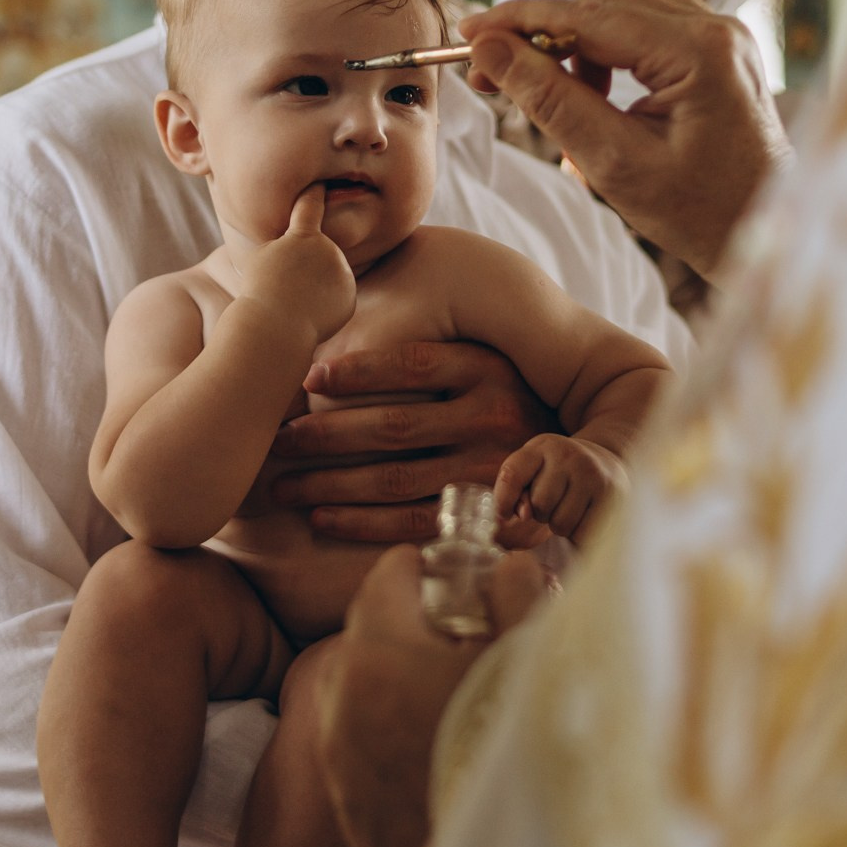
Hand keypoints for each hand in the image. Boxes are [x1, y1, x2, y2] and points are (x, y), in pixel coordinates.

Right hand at [234, 186, 355, 343]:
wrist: (276, 326)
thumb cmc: (260, 290)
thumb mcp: (262, 257)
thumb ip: (284, 244)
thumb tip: (296, 246)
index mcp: (305, 236)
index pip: (311, 205)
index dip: (317, 191)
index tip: (325, 179)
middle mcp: (330, 250)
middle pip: (318, 253)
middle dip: (306, 266)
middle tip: (286, 286)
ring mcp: (343, 274)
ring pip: (328, 276)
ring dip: (315, 287)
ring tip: (295, 301)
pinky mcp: (349, 297)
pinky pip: (337, 297)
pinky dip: (324, 306)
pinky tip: (309, 315)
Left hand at [262, 340, 553, 540]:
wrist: (569, 460)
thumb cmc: (497, 395)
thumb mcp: (483, 353)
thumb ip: (430, 335)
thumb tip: (340, 324)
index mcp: (488, 366)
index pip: (413, 364)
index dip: (355, 371)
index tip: (306, 377)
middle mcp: (495, 416)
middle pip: (394, 426)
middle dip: (324, 435)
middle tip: (277, 439)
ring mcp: (491, 470)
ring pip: (394, 479)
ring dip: (329, 483)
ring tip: (282, 484)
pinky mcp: (485, 516)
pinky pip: (412, 522)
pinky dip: (361, 522)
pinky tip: (321, 516)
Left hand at [316, 544, 551, 846]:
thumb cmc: (521, 754)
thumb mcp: (529, 658)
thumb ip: (516, 597)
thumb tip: (507, 567)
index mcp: (382, 651)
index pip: (387, 576)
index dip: (426, 569)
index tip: (455, 576)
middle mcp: (344, 698)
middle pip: (369, 633)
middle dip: (413, 626)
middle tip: (464, 637)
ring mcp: (341, 758)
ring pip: (359, 693)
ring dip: (397, 683)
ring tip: (454, 699)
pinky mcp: (350, 808)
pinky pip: (361, 751)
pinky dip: (390, 738)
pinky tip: (440, 754)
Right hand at [464, 0, 791, 277]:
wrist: (768, 231)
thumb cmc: (700, 213)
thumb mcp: (613, 163)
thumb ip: (549, 100)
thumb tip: (489, 49)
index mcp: (699, 52)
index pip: (589, 15)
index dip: (521, 21)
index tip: (469, 32)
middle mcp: (716, 28)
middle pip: (604, 3)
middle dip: (543, 33)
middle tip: (490, 73)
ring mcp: (722, 34)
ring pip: (624, 7)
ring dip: (576, 43)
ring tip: (549, 94)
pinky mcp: (718, 48)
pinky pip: (648, 26)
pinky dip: (608, 50)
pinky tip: (592, 94)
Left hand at [493, 434, 624, 547]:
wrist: (607, 462)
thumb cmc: (559, 474)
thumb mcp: (534, 470)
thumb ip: (517, 492)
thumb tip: (520, 517)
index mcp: (542, 446)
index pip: (512, 474)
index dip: (502, 501)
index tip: (503, 515)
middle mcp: (569, 455)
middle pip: (539, 505)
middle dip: (541, 514)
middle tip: (553, 504)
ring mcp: (592, 474)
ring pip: (561, 523)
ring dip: (559, 526)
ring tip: (568, 510)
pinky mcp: (611, 495)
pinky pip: (582, 533)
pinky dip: (578, 534)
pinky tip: (583, 517)